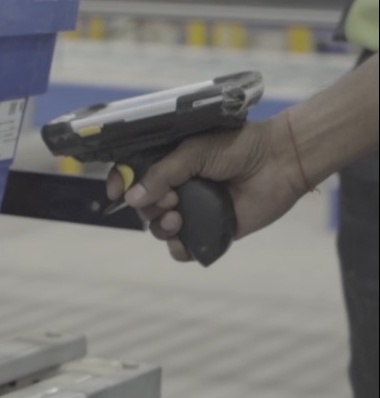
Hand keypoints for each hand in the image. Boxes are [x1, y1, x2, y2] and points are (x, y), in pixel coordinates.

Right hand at [106, 117, 310, 261]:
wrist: (280, 161)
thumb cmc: (238, 147)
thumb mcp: (194, 152)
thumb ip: (162, 173)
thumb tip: (132, 199)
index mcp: (170, 163)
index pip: (134, 176)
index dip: (121, 184)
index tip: (117, 193)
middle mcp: (178, 188)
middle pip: (144, 206)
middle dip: (149, 207)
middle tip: (170, 199)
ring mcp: (193, 210)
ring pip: (160, 228)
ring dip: (161, 227)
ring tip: (179, 217)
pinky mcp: (211, 231)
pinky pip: (184, 249)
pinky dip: (178, 249)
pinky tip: (182, 241)